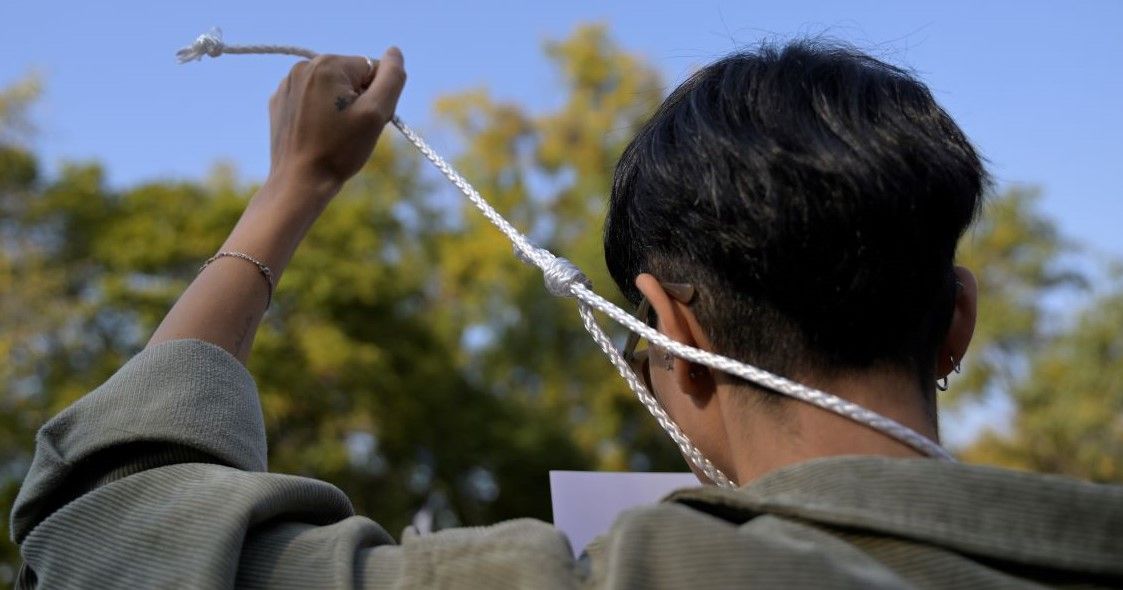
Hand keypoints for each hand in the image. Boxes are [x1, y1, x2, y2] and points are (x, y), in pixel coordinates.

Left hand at [267, 47, 405, 204]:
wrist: (299, 182)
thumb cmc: (340, 150)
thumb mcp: (376, 114)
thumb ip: (392, 78)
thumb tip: (394, 52)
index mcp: (327, 64)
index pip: (372, 69)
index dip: (376, 98)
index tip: (364, 122)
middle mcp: (302, 67)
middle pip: (351, 78)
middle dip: (358, 101)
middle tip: (350, 131)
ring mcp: (287, 85)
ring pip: (331, 89)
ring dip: (339, 108)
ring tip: (333, 135)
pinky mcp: (279, 103)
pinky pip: (312, 100)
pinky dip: (320, 115)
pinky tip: (317, 136)